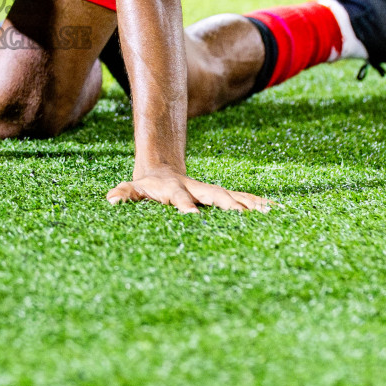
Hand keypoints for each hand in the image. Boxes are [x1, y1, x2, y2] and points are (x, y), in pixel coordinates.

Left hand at [107, 169, 269, 213]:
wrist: (162, 169)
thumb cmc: (146, 186)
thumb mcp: (133, 189)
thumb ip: (124, 193)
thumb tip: (111, 199)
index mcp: (174, 190)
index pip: (180, 199)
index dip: (185, 207)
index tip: (192, 216)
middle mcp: (196, 189)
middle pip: (215, 196)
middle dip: (230, 204)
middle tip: (247, 214)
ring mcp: (210, 192)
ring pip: (232, 196)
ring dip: (249, 204)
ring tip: (268, 212)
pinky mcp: (221, 197)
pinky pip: (240, 199)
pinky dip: (256, 204)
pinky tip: (275, 210)